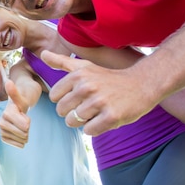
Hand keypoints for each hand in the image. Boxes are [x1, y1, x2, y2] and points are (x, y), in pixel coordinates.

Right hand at [0, 80, 30, 147]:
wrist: (16, 108)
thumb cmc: (20, 101)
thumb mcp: (21, 96)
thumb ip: (14, 92)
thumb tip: (8, 82)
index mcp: (7, 113)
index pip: (24, 125)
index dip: (27, 122)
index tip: (25, 116)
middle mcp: (1, 122)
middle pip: (23, 133)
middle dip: (27, 128)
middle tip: (24, 121)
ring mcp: (2, 131)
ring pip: (21, 139)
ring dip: (26, 135)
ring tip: (23, 127)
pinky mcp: (4, 138)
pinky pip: (18, 145)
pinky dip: (22, 142)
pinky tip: (21, 136)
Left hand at [41, 50, 158, 135]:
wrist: (142, 84)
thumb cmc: (108, 78)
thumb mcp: (84, 67)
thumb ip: (61, 62)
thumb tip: (42, 53)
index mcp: (78, 75)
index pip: (54, 97)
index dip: (65, 99)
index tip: (79, 96)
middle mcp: (87, 87)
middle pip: (62, 111)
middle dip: (72, 112)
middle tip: (89, 106)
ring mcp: (99, 102)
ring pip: (73, 122)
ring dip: (84, 121)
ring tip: (97, 111)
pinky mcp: (111, 116)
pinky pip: (89, 131)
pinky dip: (95, 129)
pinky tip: (104, 118)